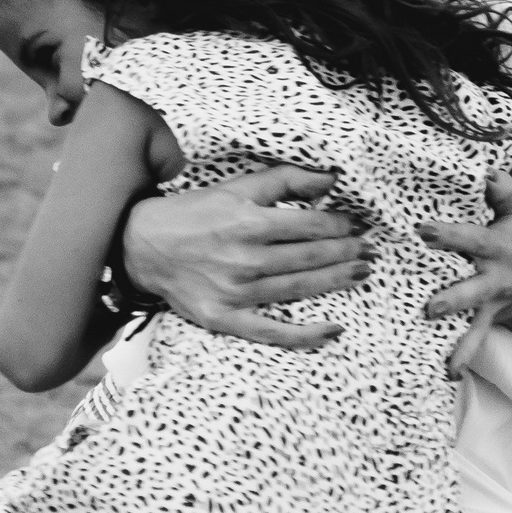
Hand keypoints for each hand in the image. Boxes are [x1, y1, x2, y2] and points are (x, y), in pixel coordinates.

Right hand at [123, 165, 368, 349]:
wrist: (142, 247)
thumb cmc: (192, 214)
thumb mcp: (236, 188)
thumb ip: (285, 180)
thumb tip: (331, 178)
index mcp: (249, 222)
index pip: (312, 225)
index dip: (342, 225)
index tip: (358, 225)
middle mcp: (245, 258)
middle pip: (312, 256)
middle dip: (347, 252)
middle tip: (369, 250)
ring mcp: (237, 293)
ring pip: (300, 288)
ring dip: (337, 280)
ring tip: (361, 273)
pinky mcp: (226, 318)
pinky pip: (273, 332)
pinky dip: (306, 334)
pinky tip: (334, 330)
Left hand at [418, 170, 511, 374]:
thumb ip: (503, 191)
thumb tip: (489, 171)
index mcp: (495, 246)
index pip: (470, 238)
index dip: (448, 234)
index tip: (422, 230)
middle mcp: (492, 277)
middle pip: (472, 288)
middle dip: (453, 298)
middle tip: (429, 307)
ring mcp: (489, 302)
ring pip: (473, 319)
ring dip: (459, 336)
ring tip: (442, 356)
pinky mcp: (488, 319)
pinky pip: (476, 339)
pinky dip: (463, 355)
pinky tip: (449, 373)